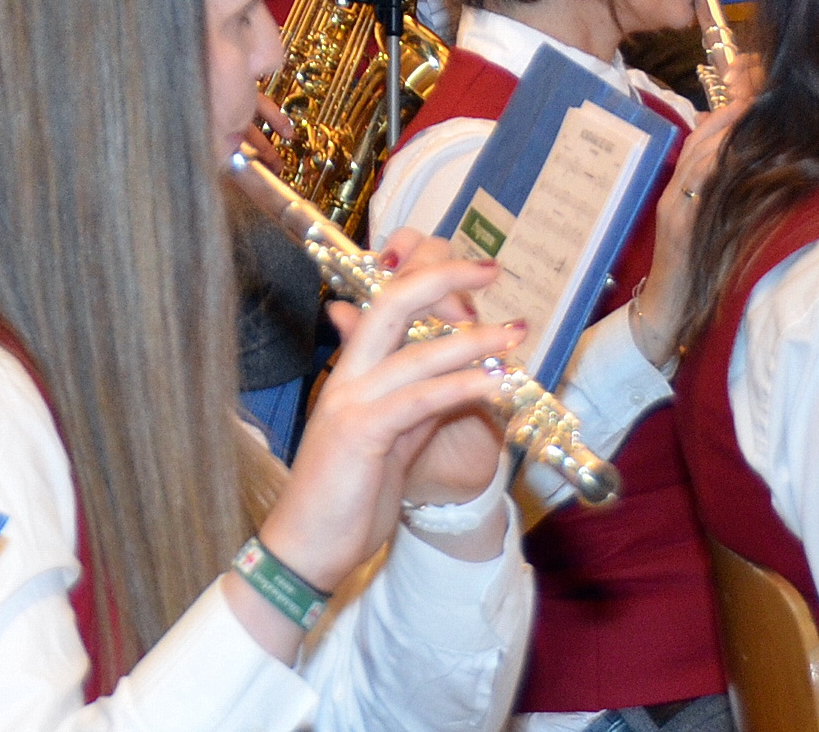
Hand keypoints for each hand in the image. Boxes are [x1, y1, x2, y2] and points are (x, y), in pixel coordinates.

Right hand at [256, 237, 514, 597]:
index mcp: (350, 373)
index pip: (385, 306)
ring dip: (471, 340)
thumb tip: (455, 379)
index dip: (427, 284)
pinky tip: (493, 384)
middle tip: (490, 269)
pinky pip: (419, 399)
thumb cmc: (345, 500)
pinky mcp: (360, 433)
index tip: (473, 278)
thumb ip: (416, 406)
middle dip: (442, 277)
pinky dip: (460, 386)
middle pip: (391, 303)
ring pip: (415, 352)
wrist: (305, 550)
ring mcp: (349, 402)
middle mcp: (346, 377)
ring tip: (513, 333)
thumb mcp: (389, 444)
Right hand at [631, 96, 751, 365]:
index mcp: (681, 187)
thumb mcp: (707, 226)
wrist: (666, 311)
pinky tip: (730, 149)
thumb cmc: (692, 271)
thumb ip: (718, 195)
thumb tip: (745, 166)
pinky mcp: (677, 224)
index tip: (749, 86)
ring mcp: (674, 206)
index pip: (702, 137)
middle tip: (755, 85)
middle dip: (729, 110)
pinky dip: (712, 164)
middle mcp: (674, 191)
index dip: (725, 109)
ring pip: (698, 157)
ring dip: (725, 129)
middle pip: (701, 139)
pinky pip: (695, 186)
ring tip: (749, 106)